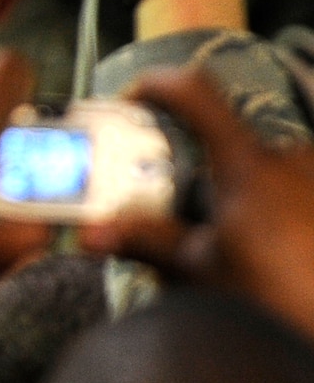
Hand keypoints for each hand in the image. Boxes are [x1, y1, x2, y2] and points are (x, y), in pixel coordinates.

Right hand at [79, 66, 313, 342]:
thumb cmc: (276, 297)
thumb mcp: (200, 270)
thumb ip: (147, 240)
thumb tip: (91, 234)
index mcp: (248, 164)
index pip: (195, 93)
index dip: (158, 85)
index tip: (132, 99)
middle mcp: (291, 158)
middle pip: (228, 142)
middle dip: (199, 169)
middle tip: (181, 209)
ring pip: (262, 170)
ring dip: (237, 196)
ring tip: (228, 243)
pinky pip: (290, 190)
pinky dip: (268, 212)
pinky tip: (265, 250)